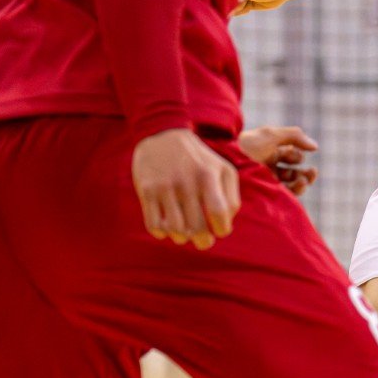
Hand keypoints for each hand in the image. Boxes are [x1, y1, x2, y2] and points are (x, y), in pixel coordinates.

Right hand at [132, 129, 241, 248]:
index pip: (220, 214)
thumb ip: (231, 195)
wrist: (162, 136)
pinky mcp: (146, 190)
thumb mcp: (222, 169)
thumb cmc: (198, 160)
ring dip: (181, 238)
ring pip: (175, 230)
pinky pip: (153, 225)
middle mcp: (187, 181)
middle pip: (198, 227)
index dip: (222, 229)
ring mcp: (165, 186)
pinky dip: (161, 233)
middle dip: (203, 241)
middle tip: (203, 241)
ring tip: (184, 234)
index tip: (219, 230)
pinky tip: (166, 227)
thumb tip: (226, 223)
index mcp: (209, 175)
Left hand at [239, 124, 319, 196]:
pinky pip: (286, 195)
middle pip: (293, 172)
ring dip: (302, 182)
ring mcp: (266, 182)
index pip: (291, 155)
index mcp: (268, 152)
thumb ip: (295, 136)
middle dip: (305, 173)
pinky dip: (296, 191)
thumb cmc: (246, 147)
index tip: (296, 156)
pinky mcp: (265, 194)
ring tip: (304, 181)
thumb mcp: (270, 135)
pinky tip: (300, 186)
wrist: (226, 165)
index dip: (297, 155)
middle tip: (311, 173)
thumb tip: (316, 147)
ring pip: (291, 185)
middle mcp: (268, 168)